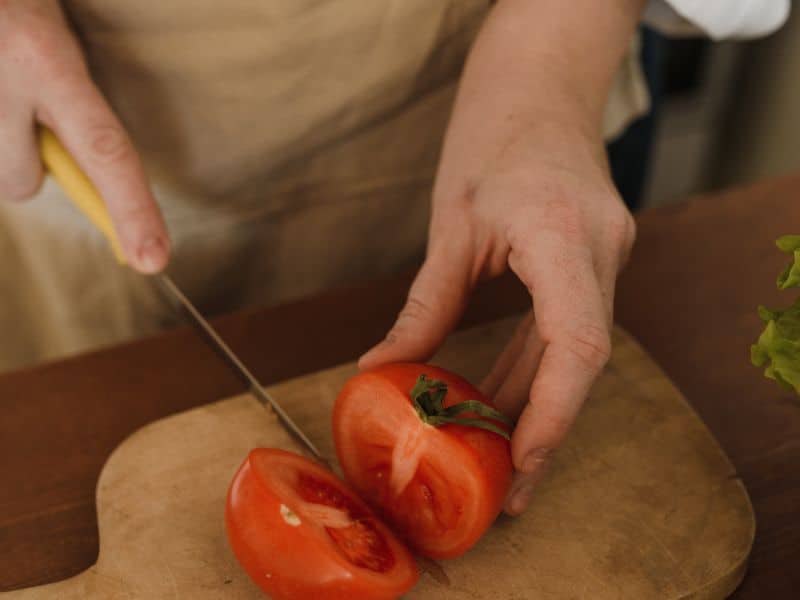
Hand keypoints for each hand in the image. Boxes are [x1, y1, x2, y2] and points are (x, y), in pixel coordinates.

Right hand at [0, 0, 168, 271]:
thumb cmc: (17, 4)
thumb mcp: (53, 39)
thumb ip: (72, 104)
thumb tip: (86, 175)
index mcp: (44, 58)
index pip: (104, 150)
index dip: (132, 210)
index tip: (154, 260)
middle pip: (22, 183)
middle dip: (28, 167)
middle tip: (26, 112)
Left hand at [360, 0, 641, 514]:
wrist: (541, 86)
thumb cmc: (492, 137)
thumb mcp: (452, 224)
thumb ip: (425, 306)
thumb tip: (383, 370)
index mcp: (564, 236)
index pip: (578, 346)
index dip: (554, 416)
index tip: (522, 467)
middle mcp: (602, 251)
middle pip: (585, 362)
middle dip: (548, 430)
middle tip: (510, 491)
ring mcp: (608, 255)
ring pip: (579, 351)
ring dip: (541, 404)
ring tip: (500, 459)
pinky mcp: (597, 259)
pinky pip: (571, 326)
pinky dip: (538, 367)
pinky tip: (506, 401)